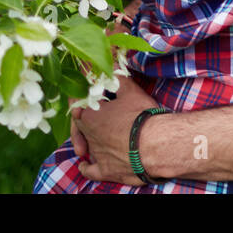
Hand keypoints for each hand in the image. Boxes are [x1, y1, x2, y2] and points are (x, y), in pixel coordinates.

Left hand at [70, 3, 141, 157]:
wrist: (156, 145)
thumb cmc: (141, 115)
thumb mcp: (129, 90)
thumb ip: (116, 77)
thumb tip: (110, 62)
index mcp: (89, 116)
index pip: (76, 105)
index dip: (79, 98)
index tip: (81, 92)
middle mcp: (89, 137)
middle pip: (80, 127)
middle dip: (83, 120)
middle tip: (89, 116)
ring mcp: (97, 155)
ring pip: (87, 147)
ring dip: (87, 141)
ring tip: (89, 138)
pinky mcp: (108, 171)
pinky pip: (92, 170)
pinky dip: (88, 167)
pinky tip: (86, 165)